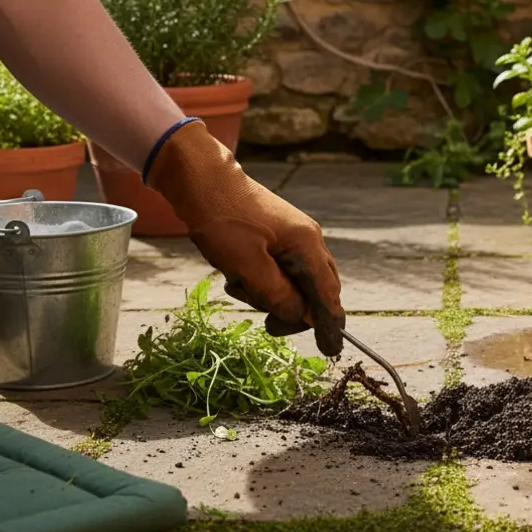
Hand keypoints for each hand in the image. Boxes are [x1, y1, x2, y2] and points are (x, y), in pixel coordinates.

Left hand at [144, 119, 344, 355]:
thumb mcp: (247, 266)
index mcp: (307, 245)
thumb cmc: (223, 220)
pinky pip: (279, 271)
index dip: (330, 326)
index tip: (331, 351)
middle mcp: (308, 240)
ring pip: (295, 283)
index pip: (328, 295)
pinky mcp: (276, 237)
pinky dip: (261, 281)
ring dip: (269, 294)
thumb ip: (278, 295)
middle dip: (293, 311)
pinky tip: (236, 275)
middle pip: (316, 290)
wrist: (200, 179)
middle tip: (267, 324)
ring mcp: (293, 237)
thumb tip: (300, 316)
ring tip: (238, 284)